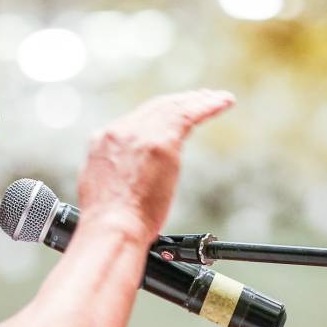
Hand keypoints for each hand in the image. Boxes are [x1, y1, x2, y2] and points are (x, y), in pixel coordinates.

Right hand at [77, 89, 234, 243]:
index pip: (136, 119)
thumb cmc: (109, 222)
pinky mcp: (162, 143)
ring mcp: (141, 135)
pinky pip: (190, 115)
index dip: (159, 113)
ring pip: (174, 107)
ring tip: (218, 99)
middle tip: (200, 98)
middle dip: (180, 102)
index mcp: (103, 141)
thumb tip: (132, 173)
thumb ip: (118, 170)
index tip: (174, 113)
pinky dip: (208, 106)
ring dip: (198, 101)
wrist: (112, 228)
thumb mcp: (102, 187)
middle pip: (156, 107)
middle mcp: (121, 131)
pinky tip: (223, 102)